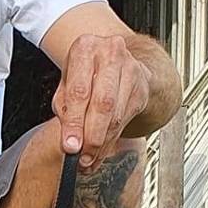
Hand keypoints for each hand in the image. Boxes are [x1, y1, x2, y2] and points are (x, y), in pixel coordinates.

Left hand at [51, 33, 150, 168]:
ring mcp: (131, 69)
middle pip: (103, 103)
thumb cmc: (85, 72)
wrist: (115, 59)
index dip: (75, 122)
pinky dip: (111, 140)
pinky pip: (125, 120)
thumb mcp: (67, 83)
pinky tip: (101, 151)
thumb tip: (70, 142)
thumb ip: (65, 109)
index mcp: (85, 48)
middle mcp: (111, 54)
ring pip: (116, 115)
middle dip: (92, 136)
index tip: (70, 146)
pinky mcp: (142, 87)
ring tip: (89, 159)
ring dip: (102, 143)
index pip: (80, 91)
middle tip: (82, 157)